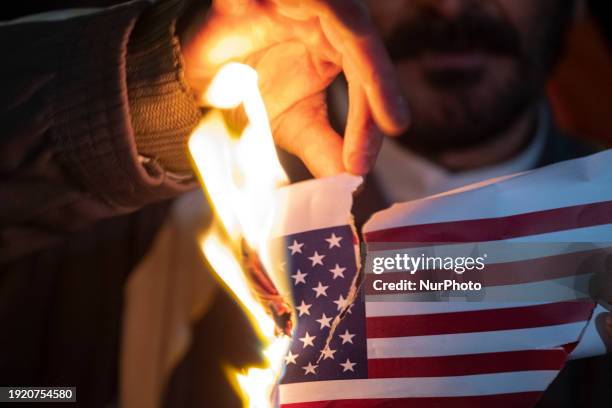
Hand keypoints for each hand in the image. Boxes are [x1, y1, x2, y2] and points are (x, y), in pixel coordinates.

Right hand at [180, 0, 408, 176]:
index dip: (370, 121)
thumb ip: (326, 148)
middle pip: (366, 45)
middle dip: (381, 86)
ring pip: (344, 17)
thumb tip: (355, 180)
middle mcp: (325, 21)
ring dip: (360, 58)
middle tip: (393, 126)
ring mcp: (296, 3)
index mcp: (337, 47)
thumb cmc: (250, 95)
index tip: (360, 165)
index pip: (367, 79)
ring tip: (370, 91)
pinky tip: (259, 18)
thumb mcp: (295, 126)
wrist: (198, 80)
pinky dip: (259, 6)